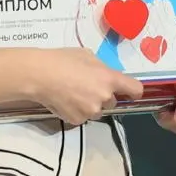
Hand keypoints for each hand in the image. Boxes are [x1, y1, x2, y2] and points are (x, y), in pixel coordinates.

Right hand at [26, 48, 145, 125]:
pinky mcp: (78, 120)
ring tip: (72, 94)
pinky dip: (76, 111)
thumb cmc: (62, 60)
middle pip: (113, 102)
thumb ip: (101, 68)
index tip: (129, 93)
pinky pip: (82, 117)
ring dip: (90, 105)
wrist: (40, 75)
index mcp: (110, 79)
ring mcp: (91, 111)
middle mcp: (104, 97)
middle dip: (104, 96)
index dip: (133, 91)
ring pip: (97, 111)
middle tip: (86, 87)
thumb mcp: (87, 55)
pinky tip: (65, 101)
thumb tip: (104, 75)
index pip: (135, 89)